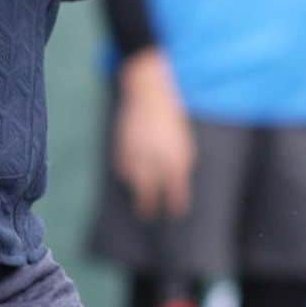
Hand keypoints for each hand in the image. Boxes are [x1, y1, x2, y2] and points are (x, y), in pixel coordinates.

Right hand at [113, 49, 193, 218]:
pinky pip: (122, 166)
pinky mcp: (122, 145)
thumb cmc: (171, 119)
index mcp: (176, 157)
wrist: (149, 93)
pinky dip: (126, 171)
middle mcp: (156, 157)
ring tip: (139, 196)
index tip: (175, 212)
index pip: (176, 190)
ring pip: (133, 180)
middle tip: (147, 213)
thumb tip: (175, 185)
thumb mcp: (183, 142)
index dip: (175, 203)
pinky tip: (130, 173)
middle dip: (148, 204)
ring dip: (136, 187)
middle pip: (149, 191)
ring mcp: (137, 151)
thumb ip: (180, 164)